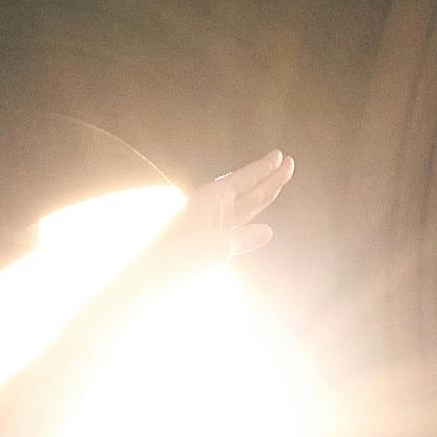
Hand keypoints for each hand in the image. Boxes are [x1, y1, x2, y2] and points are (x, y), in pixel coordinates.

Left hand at [150, 149, 291, 272]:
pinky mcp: (204, 246)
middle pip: (246, 191)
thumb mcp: (215, 248)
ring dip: (262, 198)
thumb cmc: (178, 260)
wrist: (147, 281)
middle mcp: (209, 210)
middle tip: (289, 164)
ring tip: (279, 183)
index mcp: (210, 200)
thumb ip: (242, 239)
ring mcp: (207, 228)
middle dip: (268, 179)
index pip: (242, 180)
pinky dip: (248, 228)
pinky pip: (233, 232)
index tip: (279, 156)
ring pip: (242, 210)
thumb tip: (267, 231)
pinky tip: (261, 228)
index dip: (262, 170)